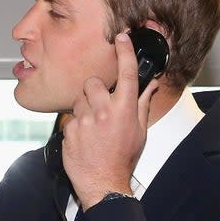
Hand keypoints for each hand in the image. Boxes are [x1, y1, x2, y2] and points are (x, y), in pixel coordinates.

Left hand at [63, 32, 158, 208]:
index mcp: (125, 110)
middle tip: (100, 107)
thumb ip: (142, 104)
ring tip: (92, 126)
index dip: (125, 52)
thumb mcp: (140, 131)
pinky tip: (83, 137)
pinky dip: (75, 124)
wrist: (103, 182)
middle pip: (93, 83)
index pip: (127, 73)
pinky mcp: (68, 130)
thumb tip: (150, 84)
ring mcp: (84, 120)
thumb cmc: (123, 158)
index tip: (122, 37)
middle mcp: (104, 111)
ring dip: (84, 107)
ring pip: (78, 99)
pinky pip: (69, 117)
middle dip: (95, 91)